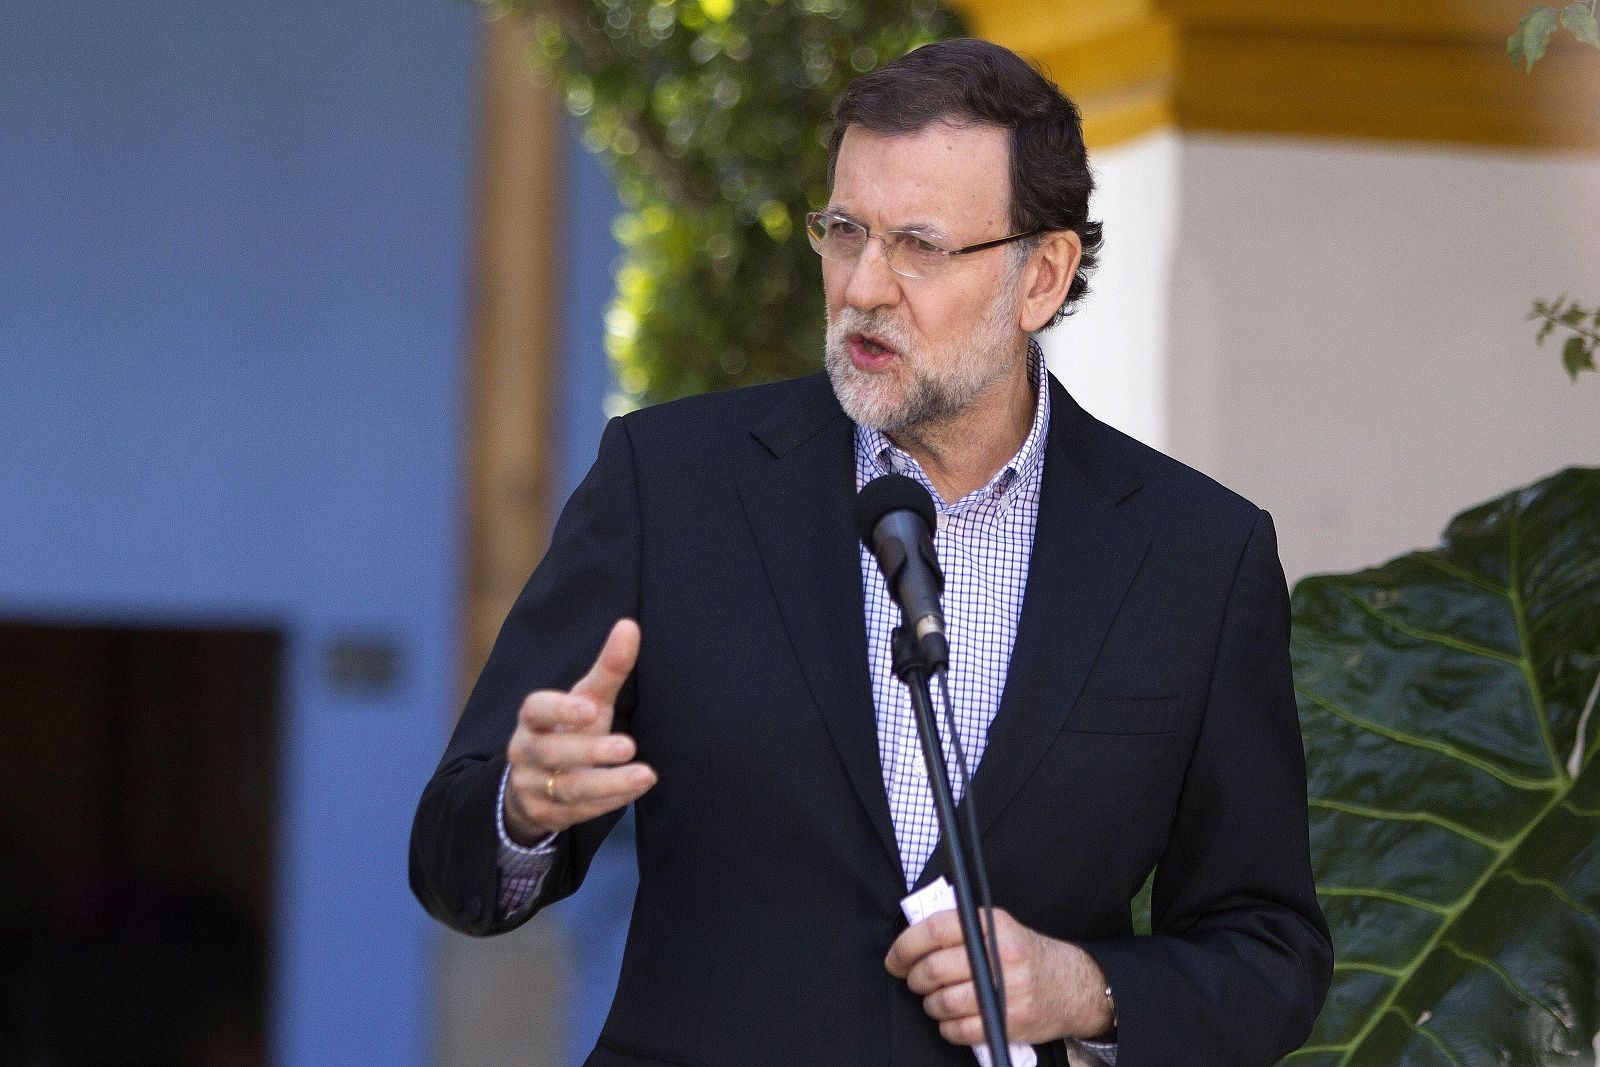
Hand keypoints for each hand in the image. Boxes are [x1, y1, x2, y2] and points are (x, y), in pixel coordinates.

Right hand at [503, 618, 656, 840]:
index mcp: (533, 719)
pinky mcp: (547, 815)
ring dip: (609, 782)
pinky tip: (637, 789)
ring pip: (568, 788)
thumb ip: (608, 669)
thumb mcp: (587, 700)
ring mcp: (533, 787)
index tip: (590, 708)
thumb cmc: (571, 730)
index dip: (559, 709)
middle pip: (552, 752)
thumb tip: (629, 626)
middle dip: (590, 750)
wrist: (538, 783)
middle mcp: (526, 752)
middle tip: (628, 745)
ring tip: (646, 774)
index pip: (535, 709)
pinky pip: (578, 812)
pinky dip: (610, 801)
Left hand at [885, 908, 1112, 1046]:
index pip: (936, 929)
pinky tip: (952, 1020)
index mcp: (992, 925)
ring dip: (930, 1004)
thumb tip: (912, 939)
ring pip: (943, 1002)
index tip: (895, 958)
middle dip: (914, 978)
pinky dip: (947, 1027)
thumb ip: (962, 929)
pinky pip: (960, 1030)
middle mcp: (1000, 955)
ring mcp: (1007, 991)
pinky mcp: (1010, 1022)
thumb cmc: (1026, 955)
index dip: (906, 945)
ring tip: (935, 999)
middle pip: (934, 969)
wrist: (1073, 986)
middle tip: (914, 980)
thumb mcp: (1000, 928)